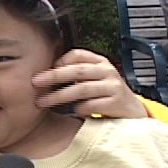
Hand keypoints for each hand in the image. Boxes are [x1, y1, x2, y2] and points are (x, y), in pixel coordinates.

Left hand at [31, 49, 147, 117]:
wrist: (132, 112)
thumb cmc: (105, 94)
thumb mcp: (95, 79)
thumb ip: (77, 73)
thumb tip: (45, 75)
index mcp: (100, 62)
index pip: (77, 55)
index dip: (59, 62)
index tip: (44, 71)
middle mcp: (107, 71)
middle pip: (76, 70)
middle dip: (53, 76)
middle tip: (35, 83)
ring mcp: (113, 87)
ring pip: (81, 89)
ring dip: (58, 96)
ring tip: (42, 102)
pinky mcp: (116, 103)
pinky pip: (91, 105)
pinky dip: (78, 109)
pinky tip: (71, 112)